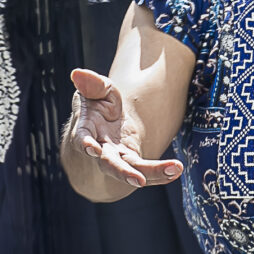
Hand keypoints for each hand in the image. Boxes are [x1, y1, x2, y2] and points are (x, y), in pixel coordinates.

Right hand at [69, 68, 183, 189]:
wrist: (102, 127)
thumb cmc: (97, 107)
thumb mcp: (96, 92)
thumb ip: (92, 84)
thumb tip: (78, 73)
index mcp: (86, 131)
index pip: (82, 140)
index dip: (86, 145)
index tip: (92, 149)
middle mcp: (100, 150)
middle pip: (110, 164)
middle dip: (122, 172)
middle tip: (138, 180)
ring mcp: (118, 159)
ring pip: (132, 170)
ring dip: (153, 172)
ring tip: (175, 169)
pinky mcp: (133, 161)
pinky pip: (146, 170)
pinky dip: (161, 172)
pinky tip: (176, 170)